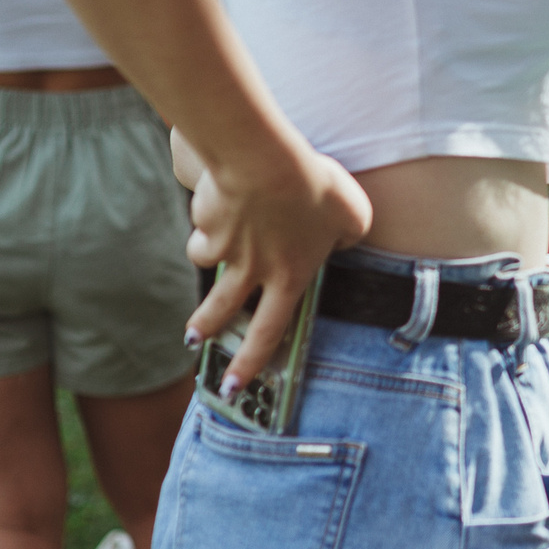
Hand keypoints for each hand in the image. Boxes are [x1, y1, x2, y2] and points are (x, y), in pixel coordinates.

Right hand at [183, 140, 370, 391]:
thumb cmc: (315, 188)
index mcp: (289, 277)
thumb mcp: (354, 216)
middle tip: (195, 339)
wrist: (264, 163)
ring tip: (213, 242)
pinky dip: (207, 215)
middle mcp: (251, 271)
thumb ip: (350, 235)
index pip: (268, 333)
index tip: (232, 386)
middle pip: (221, 310)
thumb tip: (344, 241)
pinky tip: (221, 197)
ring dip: (206, 253)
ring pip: (206, 260)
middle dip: (205, 327)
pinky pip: (203, 222)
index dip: (249, 363)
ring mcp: (224, 248)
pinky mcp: (205, 222)